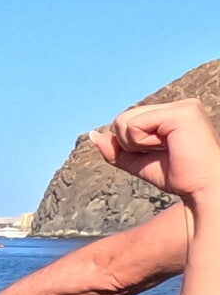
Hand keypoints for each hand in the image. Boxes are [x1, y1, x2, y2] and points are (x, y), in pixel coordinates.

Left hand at [93, 100, 219, 202]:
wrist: (201, 189)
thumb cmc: (178, 176)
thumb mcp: (140, 162)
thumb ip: (117, 149)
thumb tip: (93, 135)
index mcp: (172, 113)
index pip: (129, 121)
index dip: (131, 143)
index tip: (160, 153)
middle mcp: (179, 105)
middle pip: (123, 118)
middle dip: (131, 143)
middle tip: (162, 152)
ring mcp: (182, 107)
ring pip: (125, 120)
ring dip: (137, 143)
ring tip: (165, 149)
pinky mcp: (181, 113)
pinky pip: (135, 124)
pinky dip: (142, 141)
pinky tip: (167, 145)